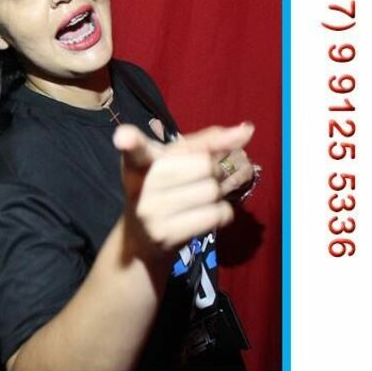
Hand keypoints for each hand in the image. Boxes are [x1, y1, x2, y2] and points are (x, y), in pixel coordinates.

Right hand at [116, 122, 252, 260]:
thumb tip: (247, 130)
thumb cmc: (163, 191)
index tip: (123, 137)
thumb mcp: (174, 162)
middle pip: (203, 165)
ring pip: (213, 190)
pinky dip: (222, 212)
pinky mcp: (167, 234)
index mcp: (138, 161)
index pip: (135, 149)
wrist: (142, 240)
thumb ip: (207, 143)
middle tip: (199, 179)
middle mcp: (141, 184)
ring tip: (201, 198)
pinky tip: (204, 213)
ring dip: (219, 192)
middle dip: (213, 170)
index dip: (129, 141)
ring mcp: (151, 211)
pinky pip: (217, 214)